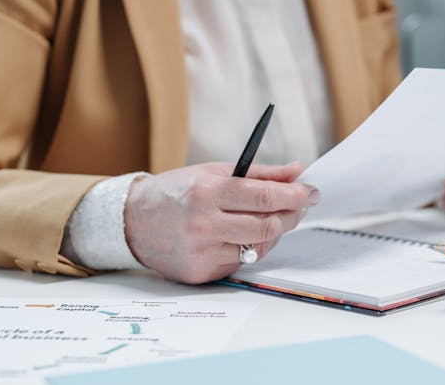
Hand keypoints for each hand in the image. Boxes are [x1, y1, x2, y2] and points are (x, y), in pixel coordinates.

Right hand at [123, 162, 318, 283]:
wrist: (132, 221)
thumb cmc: (176, 192)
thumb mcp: (214, 172)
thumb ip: (260, 173)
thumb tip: (298, 172)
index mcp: (207, 193)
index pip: (264, 196)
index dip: (295, 195)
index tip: (311, 192)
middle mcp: (204, 224)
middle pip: (268, 226)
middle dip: (291, 215)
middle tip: (299, 205)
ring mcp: (202, 252)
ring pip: (259, 247)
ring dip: (272, 232)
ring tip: (269, 217)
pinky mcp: (201, 273)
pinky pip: (241, 262)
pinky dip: (249, 247)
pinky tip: (241, 234)